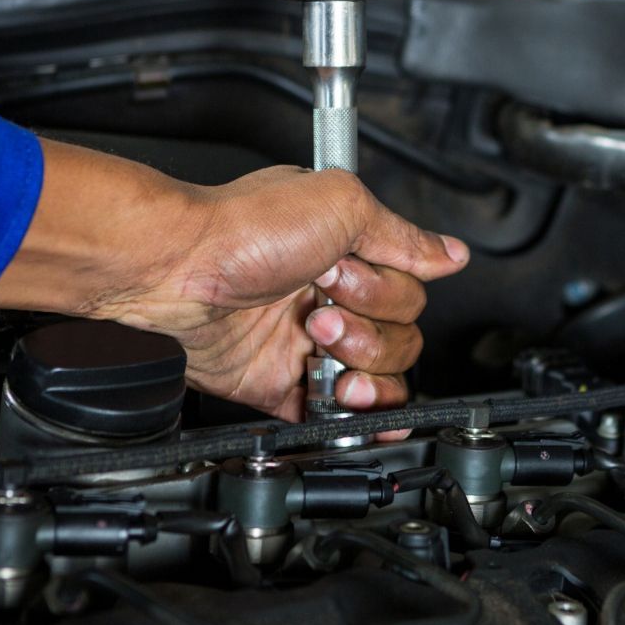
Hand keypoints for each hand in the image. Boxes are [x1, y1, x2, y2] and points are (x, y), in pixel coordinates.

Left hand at [0, 141, 468, 427]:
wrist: (173, 273)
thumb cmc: (242, 229)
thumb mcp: (340, 205)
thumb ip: (402, 236)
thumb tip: (451, 253)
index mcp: (347, 252)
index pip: (410, 291)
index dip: (390, 291)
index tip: (350, 273)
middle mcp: (331, 296)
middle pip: (401, 337)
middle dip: (370, 329)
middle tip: (324, 309)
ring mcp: (307, 342)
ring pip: (376, 378)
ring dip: (360, 368)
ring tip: (318, 344)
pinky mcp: (281, 384)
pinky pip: (333, 414)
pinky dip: (356, 419)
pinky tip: (358, 409)